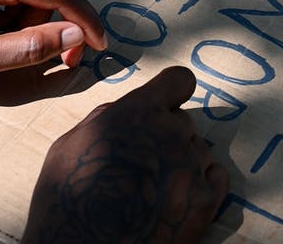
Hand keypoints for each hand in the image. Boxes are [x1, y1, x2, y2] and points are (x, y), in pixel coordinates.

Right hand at [21, 66, 228, 243]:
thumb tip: (128, 108)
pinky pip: (217, 177)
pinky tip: (178, 198)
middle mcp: (170, 133)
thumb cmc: (65, 201)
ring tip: (154, 189)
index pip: (179, 80)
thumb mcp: (70, 143)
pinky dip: (202, 184)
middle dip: (168, 137)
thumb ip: (107, 116)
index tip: (166, 105)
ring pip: (199, 150)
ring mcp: (190, 167)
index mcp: (138, 112)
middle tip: (145, 164)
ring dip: (183, 162)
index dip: (172, 93)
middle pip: (184, 122)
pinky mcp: (205, 203)